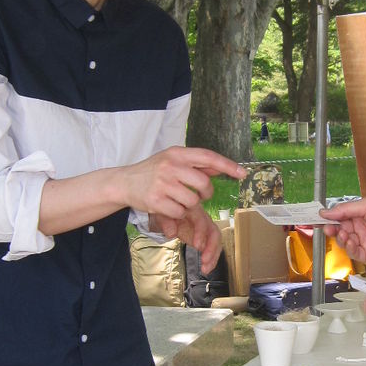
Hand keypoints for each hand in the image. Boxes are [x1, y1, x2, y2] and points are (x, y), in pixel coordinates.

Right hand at [120, 147, 243, 220]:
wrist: (123, 182)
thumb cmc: (152, 171)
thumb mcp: (172, 160)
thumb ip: (194, 164)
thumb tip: (219, 167)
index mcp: (177, 153)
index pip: (208, 157)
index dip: (227, 165)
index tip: (242, 173)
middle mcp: (170, 166)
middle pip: (203, 183)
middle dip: (206, 193)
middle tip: (200, 195)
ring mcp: (162, 183)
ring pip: (193, 200)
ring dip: (190, 204)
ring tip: (177, 199)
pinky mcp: (156, 201)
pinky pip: (180, 212)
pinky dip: (178, 213)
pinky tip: (168, 206)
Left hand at [155, 205, 223, 271]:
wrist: (168, 214)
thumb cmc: (167, 213)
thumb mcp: (163, 215)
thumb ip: (166, 223)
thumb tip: (171, 234)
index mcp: (194, 211)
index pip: (202, 221)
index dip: (201, 234)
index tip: (198, 246)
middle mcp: (203, 219)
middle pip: (214, 233)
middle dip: (212, 248)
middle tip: (205, 260)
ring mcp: (206, 229)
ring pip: (215, 242)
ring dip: (213, 256)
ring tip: (205, 269)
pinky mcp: (205, 238)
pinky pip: (212, 248)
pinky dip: (211, 259)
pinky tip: (206, 268)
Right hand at [318, 197, 365, 265]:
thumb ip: (345, 209)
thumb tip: (325, 211)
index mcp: (360, 214)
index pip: (339, 216)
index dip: (328, 218)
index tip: (317, 219)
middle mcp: (360, 227)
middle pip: (339, 230)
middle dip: (332, 230)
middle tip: (328, 229)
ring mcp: (364, 241)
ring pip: (344, 242)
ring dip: (341, 238)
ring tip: (345, 234)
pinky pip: (353, 253)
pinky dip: (350, 248)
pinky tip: (352, 242)